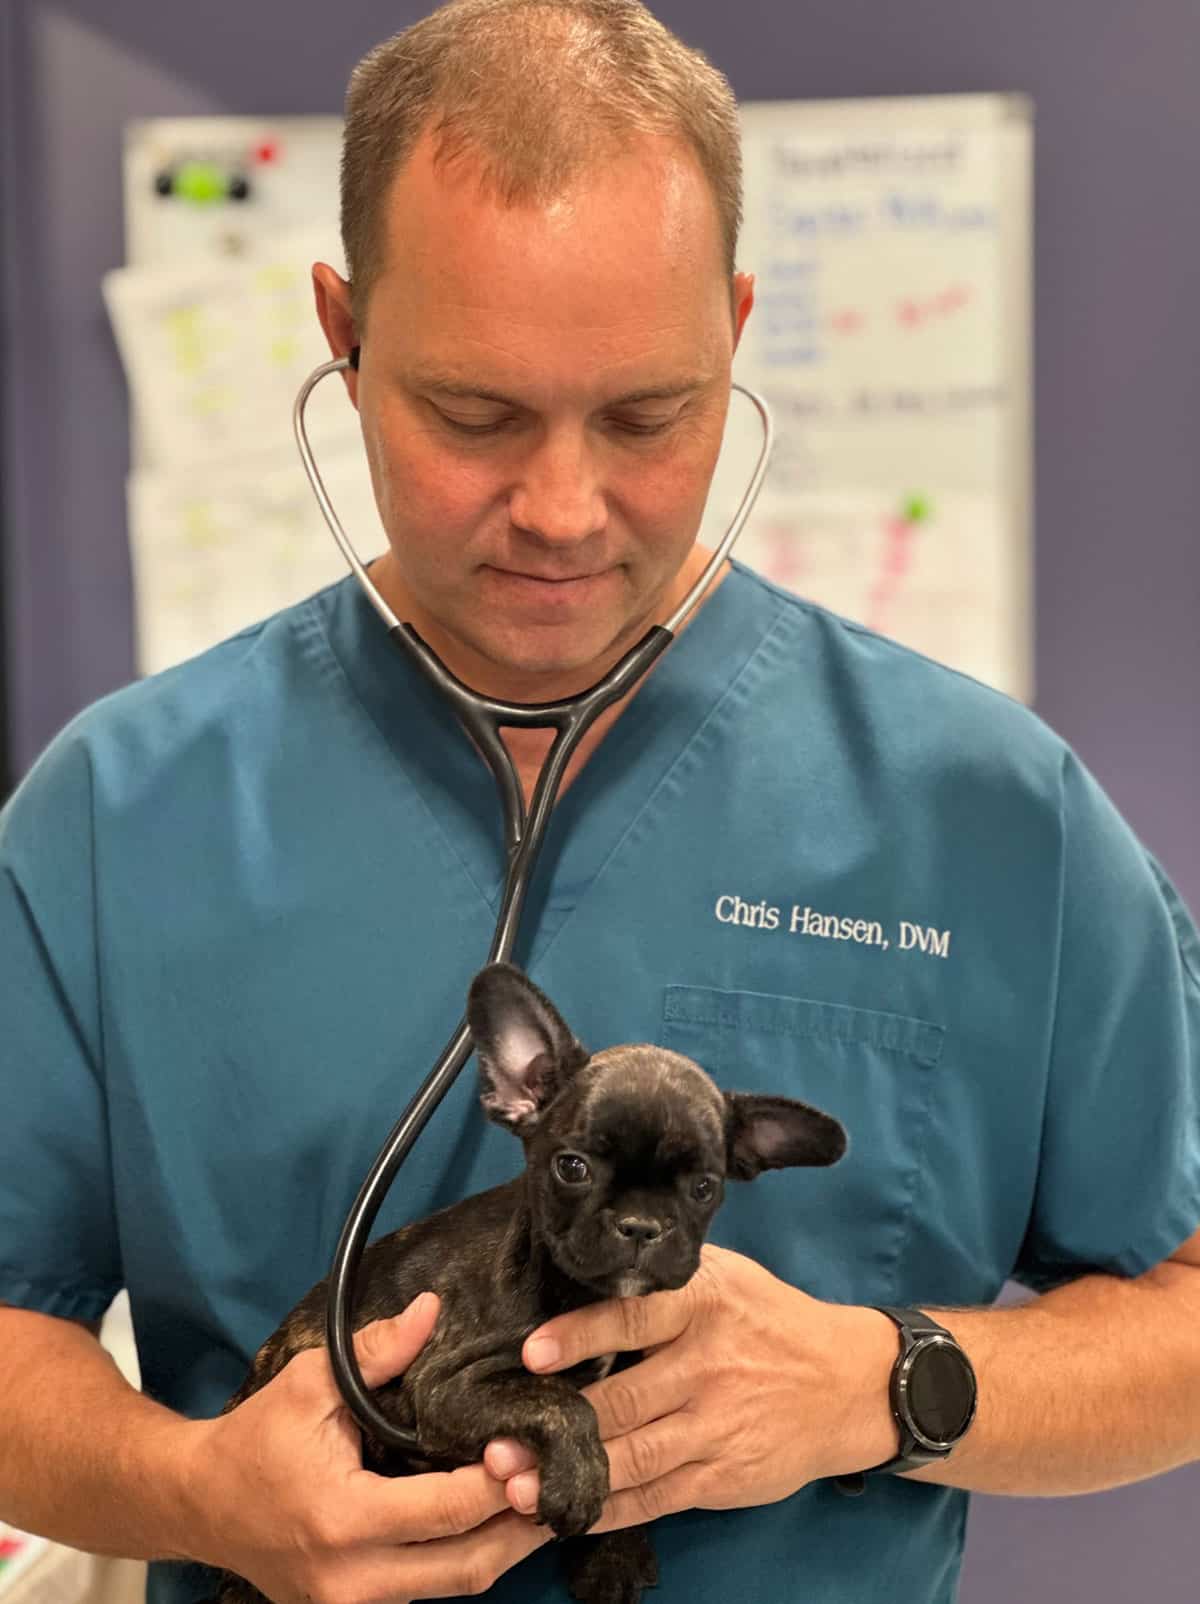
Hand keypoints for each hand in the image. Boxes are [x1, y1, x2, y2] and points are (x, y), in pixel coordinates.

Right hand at [183, 1294, 549, 1602]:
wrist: (198, 1504)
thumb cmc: (255, 1438)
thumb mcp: (310, 1382)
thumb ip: (376, 1351)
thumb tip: (432, 1310)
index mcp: (344, 1519)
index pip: (447, 1510)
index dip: (498, 1482)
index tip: (527, 1445)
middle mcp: (353, 1580)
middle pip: (467, 1567)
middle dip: (519, 1526)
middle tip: (557, 1479)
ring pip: (453, 1588)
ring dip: (501, 1549)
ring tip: (540, 1500)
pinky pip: (428, 1592)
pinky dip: (466, 1559)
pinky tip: (493, 1523)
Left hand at [485, 1246, 897, 1528]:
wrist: (848, 1384)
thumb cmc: (768, 1319)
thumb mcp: (726, 1276)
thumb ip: (664, 1278)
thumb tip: (584, 1270)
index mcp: (706, 1304)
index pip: (636, 1316)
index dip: (581, 1336)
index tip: (531, 1352)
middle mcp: (709, 1366)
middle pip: (624, 1400)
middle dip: (558, 1424)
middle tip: (499, 1441)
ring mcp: (717, 1426)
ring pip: (634, 1458)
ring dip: (572, 1475)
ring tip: (516, 1487)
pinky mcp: (722, 1476)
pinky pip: (655, 1498)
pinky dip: (607, 1508)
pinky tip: (566, 1511)